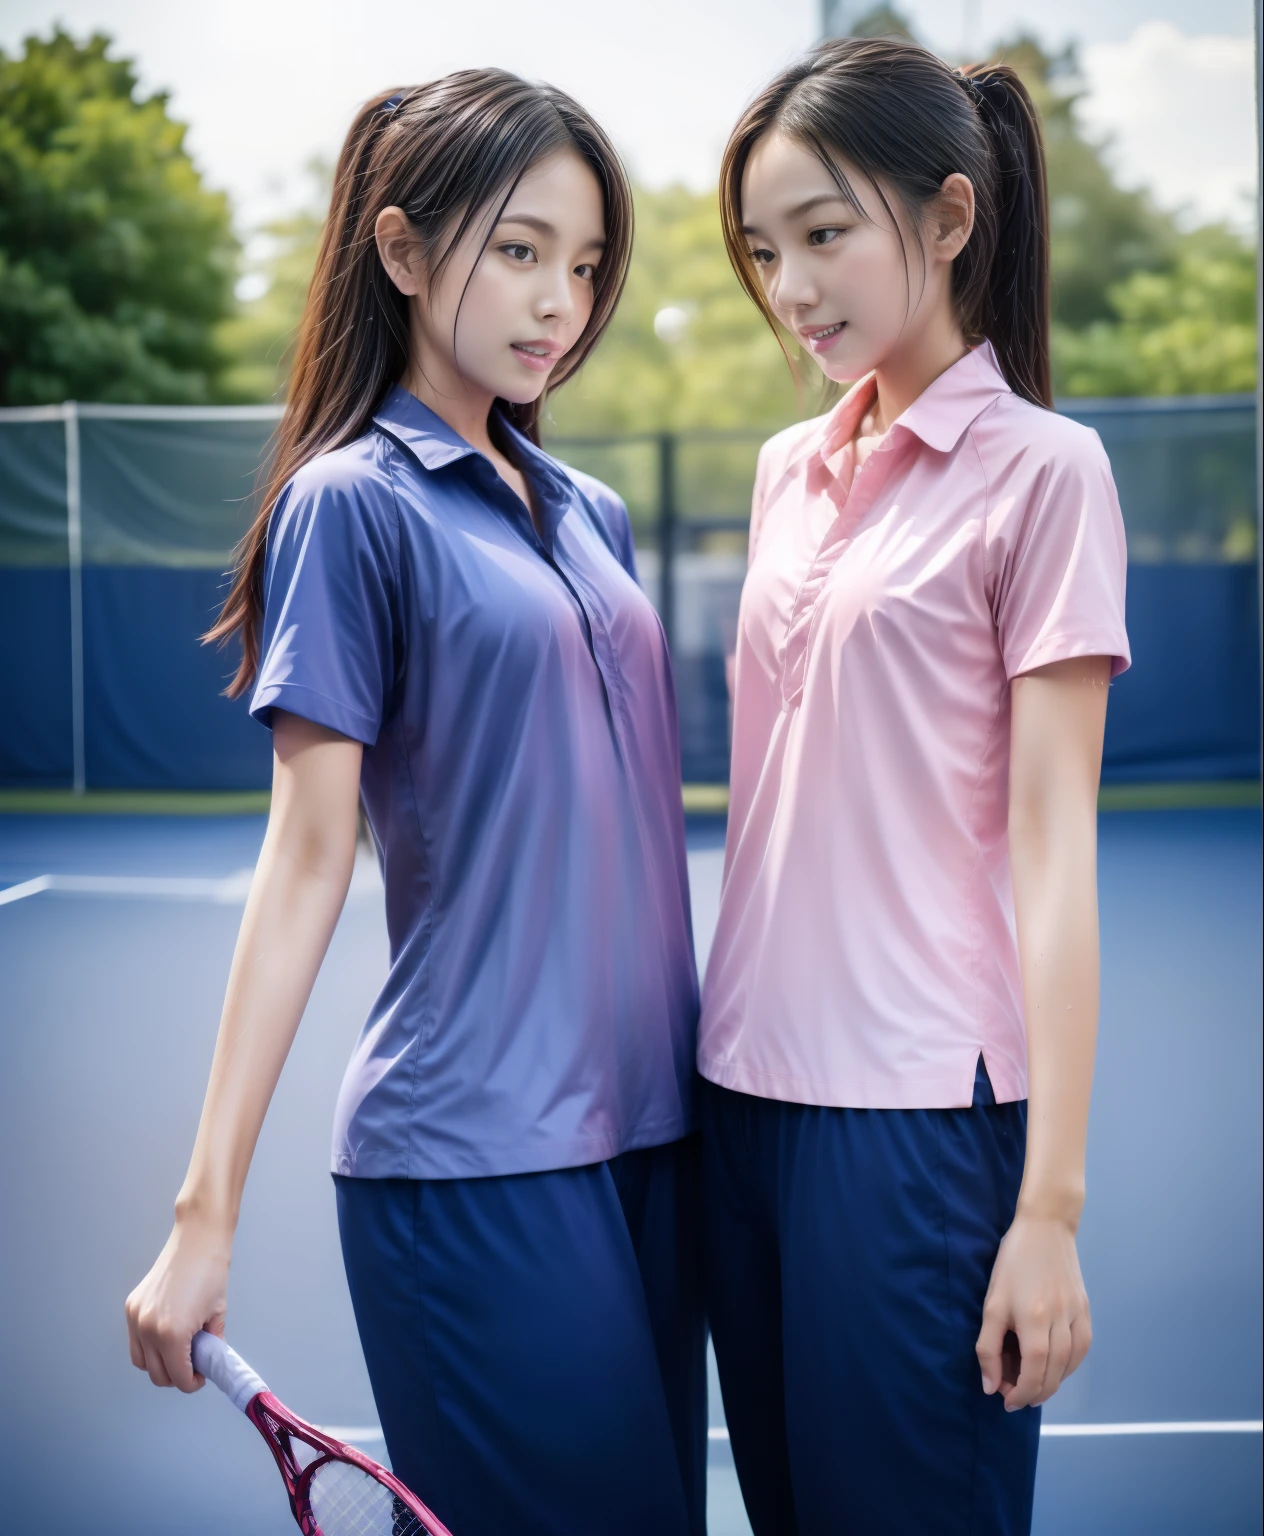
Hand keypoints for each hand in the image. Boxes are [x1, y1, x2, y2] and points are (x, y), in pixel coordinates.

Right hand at [125, 1212, 232, 1392]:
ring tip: (178, 1355)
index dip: (192, 1383)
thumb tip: (208, 1361)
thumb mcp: (218, 1314)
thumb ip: (211, 1344)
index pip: (178, 1376)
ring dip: (158, 1366)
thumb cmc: (212, 1273)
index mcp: (172, 1335)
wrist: (197, 1241)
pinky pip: (135, 1341)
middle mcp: (148, 1330)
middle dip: (176, 1377)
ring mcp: (135, 1318)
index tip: (200, 1377)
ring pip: (141, 1362)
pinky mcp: (130, 1307)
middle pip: (157, 1375)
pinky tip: (165, 1339)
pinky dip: (147, 1348)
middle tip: (192, 1368)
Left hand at [976, 1212, 1091, 1409]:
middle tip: (1017, 1397)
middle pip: (1053, 1372)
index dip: (1021, 1391)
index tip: (1006, 1401)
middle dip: (1035, 1393)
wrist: (1046, 1227)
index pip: (1033, 1370)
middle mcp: (1060, 1320)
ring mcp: (1077, 1314)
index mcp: (1034, 1317)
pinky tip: (1056, 1368)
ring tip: (1034, 1388)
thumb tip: (990, 1386)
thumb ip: (989, 1346)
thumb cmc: (1012, 1262)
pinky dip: (1070, 1366)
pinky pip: (1083, 1348)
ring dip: (1053, 1383)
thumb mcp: (992, 1301)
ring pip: (1070, 1364)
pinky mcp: (1086, 1309)